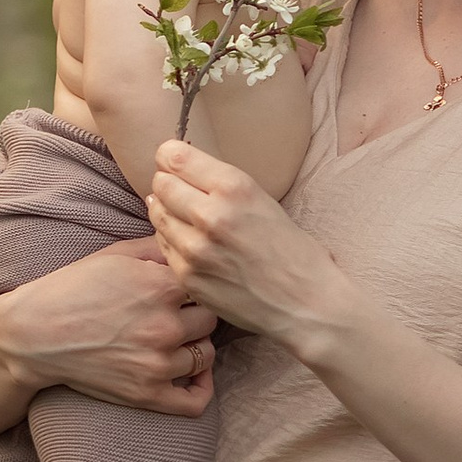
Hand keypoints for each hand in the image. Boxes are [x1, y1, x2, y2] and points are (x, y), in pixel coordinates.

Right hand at [0, 237, 216, 436]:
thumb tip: (190, 237)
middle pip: (212, 320)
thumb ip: (158, 246)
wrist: (34, 334)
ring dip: (197, 346)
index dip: (201, 282)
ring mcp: (158, 363)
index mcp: (161, 285)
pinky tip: (192, 373)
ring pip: (206, 356)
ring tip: (180, 338)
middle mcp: (165, 325)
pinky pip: (195, 401)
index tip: (192, 284)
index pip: (208, 282)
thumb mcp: (116, 254)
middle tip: (185, 312)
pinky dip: (201, 388)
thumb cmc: (73, 288)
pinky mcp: (148, 394)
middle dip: (200, 313)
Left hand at [146, 140, 337, 352]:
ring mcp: (195, 248)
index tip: (174, 164)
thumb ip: (220, 185)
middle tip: (180, 192)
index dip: (170, 158)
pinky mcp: (187, 276)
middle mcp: (211, 214)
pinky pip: (163, 246)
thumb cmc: (292, 251)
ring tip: (188, 219)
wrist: (305, 304)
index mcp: (234, 188)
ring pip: (157, 214)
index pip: (174, 157)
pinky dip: (172, 241)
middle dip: (168, 184)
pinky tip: (192, 245)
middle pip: (161, 183)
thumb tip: (177, 171)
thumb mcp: (262, 201)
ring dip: (167, 212)